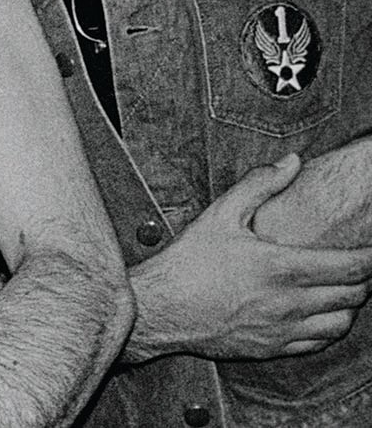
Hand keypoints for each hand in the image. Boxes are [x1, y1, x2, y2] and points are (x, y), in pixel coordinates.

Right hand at [130, 153, 371, 361]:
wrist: (159, 308)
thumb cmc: (187, 262)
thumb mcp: (219, 215)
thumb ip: (259, 185)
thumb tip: (291, 162)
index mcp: (282, 267)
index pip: (351, 266)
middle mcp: (290, 302)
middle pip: (353, 295)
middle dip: (365, 279)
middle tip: (361, 265)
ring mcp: (283, 329)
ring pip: (342, 323)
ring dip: (350, 305)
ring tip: (343, 288)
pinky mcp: (273, 348)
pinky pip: (318, 342)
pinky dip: (330, 328)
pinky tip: (320, 313)